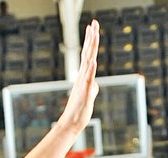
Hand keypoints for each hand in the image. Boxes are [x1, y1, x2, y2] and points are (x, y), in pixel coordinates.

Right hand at [57, 20, 99, 135]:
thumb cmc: (79, 111)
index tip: (92, 27)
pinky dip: (91, 71)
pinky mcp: (85, 94)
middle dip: (91, 38)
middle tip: (94, 23)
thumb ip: (92, 88)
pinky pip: (88, 81)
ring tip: (94, 35)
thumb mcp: (89, 97)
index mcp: (84, 76)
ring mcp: (83, 84)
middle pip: (88, 53)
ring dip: (91, 49)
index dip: (90, 41)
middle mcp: (83, 77)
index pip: (88, 54)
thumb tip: (95, 85)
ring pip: (88, 63)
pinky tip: (93, 61)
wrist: (71, 124)